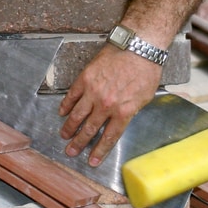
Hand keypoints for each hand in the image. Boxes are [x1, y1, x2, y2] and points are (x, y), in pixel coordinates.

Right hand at [59, 46, 161, 165]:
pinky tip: (62, 113)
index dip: (99, 151)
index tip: (92, 161)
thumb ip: (132, 110)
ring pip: (77, 115)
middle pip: (89, 129)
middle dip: (79, 143)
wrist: (138, 46)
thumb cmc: (146, 69)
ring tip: (64, 136)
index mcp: (123, 112)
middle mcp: (106, 105)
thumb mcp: (145, 97)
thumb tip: (123, 119)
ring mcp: (94, 91)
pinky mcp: (85, 78)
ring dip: (69, 128)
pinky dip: (66, 105)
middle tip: (71, 152)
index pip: (109, 137)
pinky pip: (72, 96)